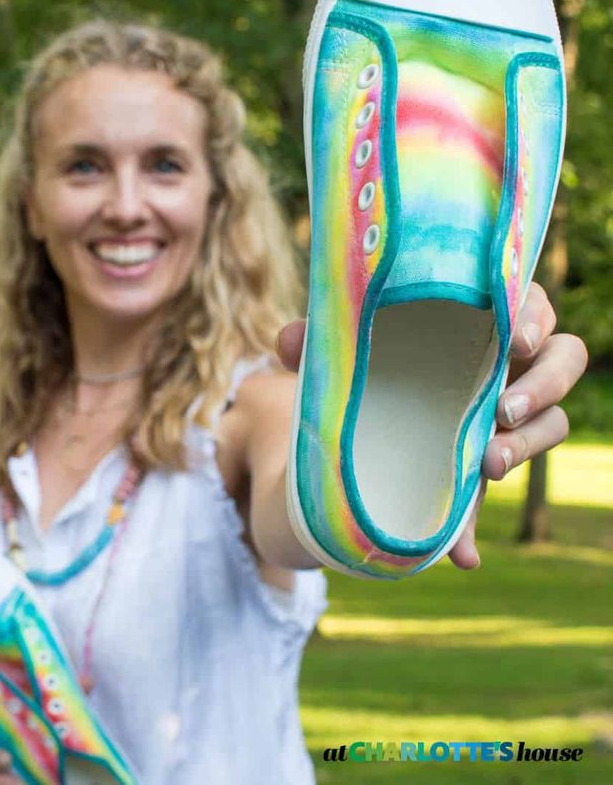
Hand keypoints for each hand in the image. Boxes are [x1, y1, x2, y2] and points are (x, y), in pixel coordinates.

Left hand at [276, 280, 587, 570]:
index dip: (536, 316)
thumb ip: (316, 342)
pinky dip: (473, 526)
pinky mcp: (492, 460)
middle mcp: (513, 361)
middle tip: (503, 410)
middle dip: (544, 385)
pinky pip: (500, 494)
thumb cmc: (368, 360)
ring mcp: (513, 411)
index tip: (517, 338)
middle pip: (566, 359)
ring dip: (529, 445)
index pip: (533, 302)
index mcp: (485, 318)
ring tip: (489, 465)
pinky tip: (460, 552)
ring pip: (555, 422)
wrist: (361, 421)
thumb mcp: (341, 351)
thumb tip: (289, 340)